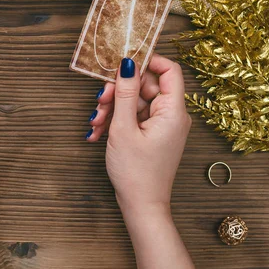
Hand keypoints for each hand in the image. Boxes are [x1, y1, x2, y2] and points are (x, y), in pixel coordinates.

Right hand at [86, 55, 191, 212]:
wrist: (141, 206)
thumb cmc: (135, 172)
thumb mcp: (124, 128)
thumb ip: (126, 93)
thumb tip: (128, 63)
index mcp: (173, 111)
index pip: (169, 70)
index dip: (147, 61)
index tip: (123, 64)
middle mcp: (171, 116)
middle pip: (146, 86)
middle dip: (119, 91)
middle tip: (100, 101)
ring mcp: (161, 126)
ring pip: (136, 102)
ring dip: (112, 108)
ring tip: (95, 123)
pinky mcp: (151, 135)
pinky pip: (134, 117)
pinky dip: (116, 121)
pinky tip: (97, 132)